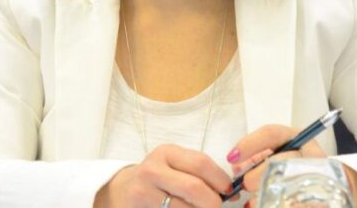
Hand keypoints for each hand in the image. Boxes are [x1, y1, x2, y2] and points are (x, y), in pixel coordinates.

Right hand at [95, 144, 230, 207]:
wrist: (124, 192)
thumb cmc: (158, 179)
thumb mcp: (174, 166)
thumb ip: (199, 173)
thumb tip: (232, 192)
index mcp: (166, 153)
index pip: (200, 163)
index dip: (220, 180)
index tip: (230, 192)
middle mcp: (152, 170)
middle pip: (193, 188)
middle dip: (213, 202)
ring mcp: (143, 193)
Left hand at [227, 124, 356, 207]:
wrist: (335, 187)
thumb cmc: (297, 168)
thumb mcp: (281, 154)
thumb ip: (258, 156)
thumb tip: (235, 164)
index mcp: (299, 138)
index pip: (271, 133)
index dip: (248, 144)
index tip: (230, 158)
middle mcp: (312, 154)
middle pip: (280, 160)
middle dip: (256, 174)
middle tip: (244, 185)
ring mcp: (320, 175)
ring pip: (288, 183)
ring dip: (265, 195)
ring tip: (253, 203)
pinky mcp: (324, 197)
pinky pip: (298, 203)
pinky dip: (281, 204)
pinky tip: (263, 206)